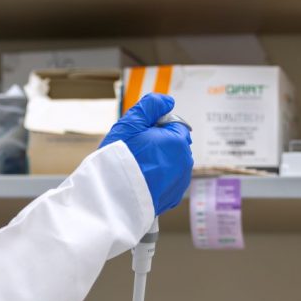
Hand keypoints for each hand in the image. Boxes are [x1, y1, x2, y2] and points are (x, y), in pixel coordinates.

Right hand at [100, 93, 192, 214]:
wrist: (115, 199)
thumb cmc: (119, 160)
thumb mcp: (129, 125)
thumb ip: (150, 106)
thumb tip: (168, 101)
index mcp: (177, 140)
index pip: (174, 124)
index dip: (156, 127)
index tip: (139, 136)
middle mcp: (185, 160)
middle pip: (174, 143)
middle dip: (160, 144)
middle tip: (136, 153)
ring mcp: (181, 179)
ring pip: (173, 162)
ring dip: (160, 161)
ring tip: (138, 169)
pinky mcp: (175, 195)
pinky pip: (170, 179)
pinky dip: (160, 178)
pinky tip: (143, 181)